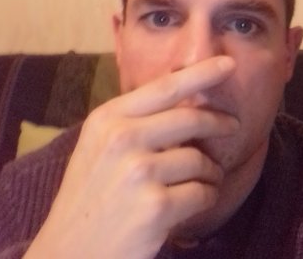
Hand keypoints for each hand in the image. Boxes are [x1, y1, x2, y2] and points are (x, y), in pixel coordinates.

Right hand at [24, 56, 237, 258]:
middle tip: (233, 125)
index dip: (200, 73)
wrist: (69, 252)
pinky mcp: (155, 207)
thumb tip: (186, 98)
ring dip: (211, 171)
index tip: (228, 63)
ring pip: (199, 159)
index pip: (164, 87)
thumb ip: (135, 120)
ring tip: (205, 179)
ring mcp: (138, 172)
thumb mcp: (100, 145)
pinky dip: (207, 197)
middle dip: (219, 121)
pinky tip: (196, 202)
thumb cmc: (90, 196)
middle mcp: (121, 139)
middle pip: (190, 118)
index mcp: (108, 118)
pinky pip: (202, 193)